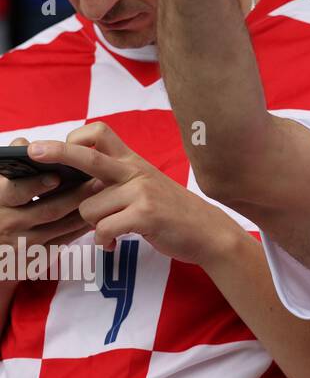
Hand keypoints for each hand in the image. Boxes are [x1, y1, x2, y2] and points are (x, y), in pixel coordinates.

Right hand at [0, 136, 94, 268]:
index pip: (15, 192)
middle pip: (48, 209)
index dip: (36, 184)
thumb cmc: (1, 208)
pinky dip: (83, 225)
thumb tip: (24, 143)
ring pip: (62, 225)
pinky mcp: (38, 256)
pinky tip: (99, 211)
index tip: (56, 176)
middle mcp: (9, 223)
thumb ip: (9, 165)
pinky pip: (66, 240)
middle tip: (98, 180)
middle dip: (75, 195)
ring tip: (105, 191)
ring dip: (86, 208)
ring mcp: (24, 242)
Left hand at [28, 124, 245, 269]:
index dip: (76, 138)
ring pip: (88, 208)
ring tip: (112, 230)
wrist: (208, 232)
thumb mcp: (147, 187)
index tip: (62, 148)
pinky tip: (115, 243)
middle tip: (34, 150)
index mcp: (134, 162)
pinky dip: (105, 241)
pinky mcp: (144, 215)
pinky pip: (103, 229)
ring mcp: (141, 192)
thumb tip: (82, 186)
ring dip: (94, 225)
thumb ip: (118, 181)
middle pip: (88, 157)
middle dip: (57, 153)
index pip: (101, 134)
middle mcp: (136, 171)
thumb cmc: (173, 212)